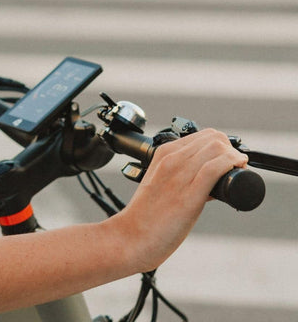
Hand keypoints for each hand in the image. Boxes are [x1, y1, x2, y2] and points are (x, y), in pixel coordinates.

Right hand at [110, 129, 248, 272]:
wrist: (132, 236)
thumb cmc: (147, 216)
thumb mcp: (161, 185)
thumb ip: (182, 179)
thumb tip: (212, 184)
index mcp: (163, 153)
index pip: (202, 136)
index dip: (223, 145)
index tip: (230, 160)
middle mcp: (171, 159)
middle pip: (213, 138)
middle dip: (232, 149)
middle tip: (237, 167)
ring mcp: (179, 175)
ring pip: (216, 149)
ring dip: (235, 156)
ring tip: (240, 171)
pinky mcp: (188, 195)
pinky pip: (215, 168)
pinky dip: (232, 163)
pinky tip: (239, 168)